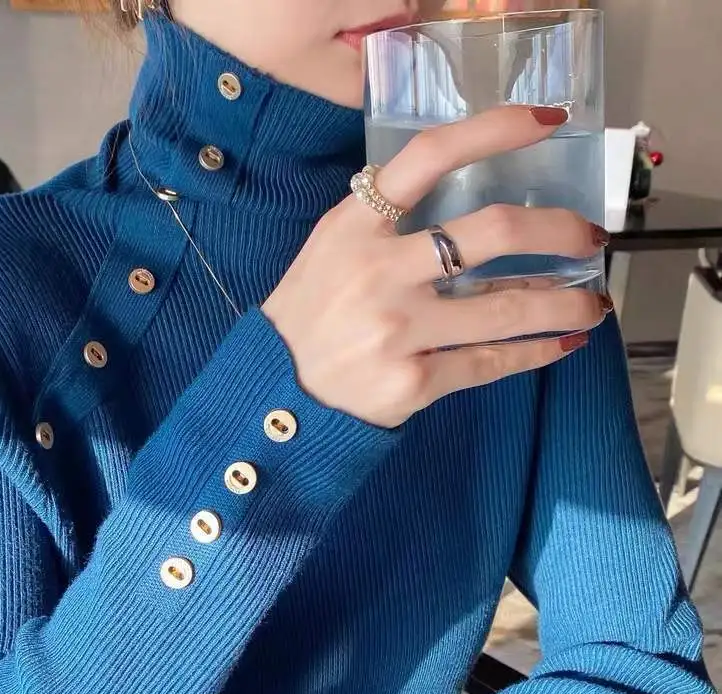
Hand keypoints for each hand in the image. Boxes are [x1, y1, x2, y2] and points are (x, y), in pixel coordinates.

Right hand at [262, 105, 609, 428]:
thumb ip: (383, 222)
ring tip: (594, 305)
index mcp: (353, 227)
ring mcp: (397, 330)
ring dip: (565, 304)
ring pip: (506, 307)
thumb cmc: (306, 318)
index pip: (429, 157)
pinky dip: (534, 352)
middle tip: (588, 238)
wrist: (273, 397)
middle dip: (558, 230)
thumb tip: (465, 215)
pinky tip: (558, 345)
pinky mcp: (412, 382)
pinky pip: (490, 363)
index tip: (545, 123)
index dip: (493, 130)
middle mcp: (378, 273)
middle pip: (492, 231)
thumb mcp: (329, 252)